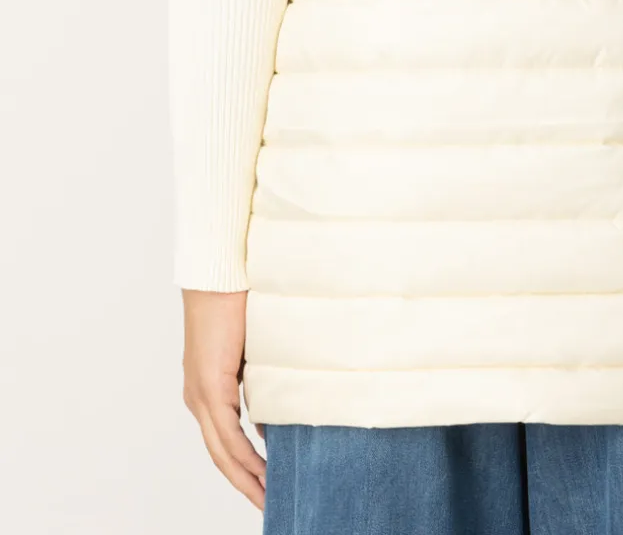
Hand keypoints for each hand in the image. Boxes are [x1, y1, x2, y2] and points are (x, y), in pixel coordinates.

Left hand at [181, 289, 266, 509]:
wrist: (221, 274)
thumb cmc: (238, 302)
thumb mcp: (251, 354)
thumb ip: (256, 385)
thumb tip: (270, 419)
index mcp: (205, 389)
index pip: (222, 441)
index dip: (241, 468)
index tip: (264, 486)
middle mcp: (197, 397)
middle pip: (219, 454)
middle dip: (244, 483)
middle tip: (268, 504)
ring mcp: (200, 393)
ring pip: (221, 450)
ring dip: (245, 477)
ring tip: (267, 497)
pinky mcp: (209, 385)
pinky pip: (227, 433)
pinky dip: (244, 455)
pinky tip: (262, 471)